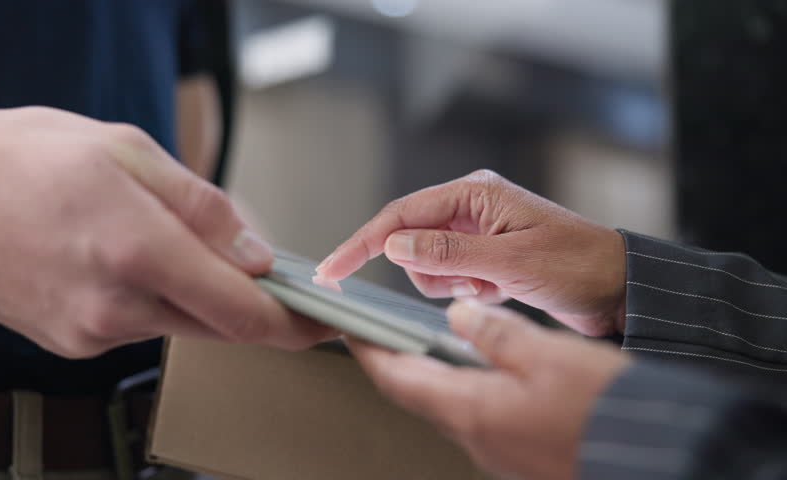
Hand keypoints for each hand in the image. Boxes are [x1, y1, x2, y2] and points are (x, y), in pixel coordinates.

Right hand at [0, 102, 331, 356]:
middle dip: (249, 302)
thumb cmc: (25, 159)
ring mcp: (89, 333)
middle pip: (219, 325)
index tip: (326, 321)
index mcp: (139, 248)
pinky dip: (150, 300)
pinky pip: (137, 327)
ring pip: (178, 324)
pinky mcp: (71, 345)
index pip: (244, 311)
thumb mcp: (129, 151)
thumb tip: (256, 254)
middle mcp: (116, 304)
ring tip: (155, 241)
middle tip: (257, 270)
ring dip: (192, 294)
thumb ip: (203, 208)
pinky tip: (118, 261)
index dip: (295, 322)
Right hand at [317, 170, 626, 335]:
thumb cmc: (578, 264)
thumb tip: (395, 244)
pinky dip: (466, 292)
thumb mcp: (510, 261)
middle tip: (470, 283)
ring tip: (492, 286)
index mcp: (474, 194)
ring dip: (450, 285)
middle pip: (410, 241)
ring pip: (427, 266)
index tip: (333, 268)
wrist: (620, 289)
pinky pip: (450, 279)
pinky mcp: (484, 258)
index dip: (363, 242)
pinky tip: (499, 290)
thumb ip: (448, 253)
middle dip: (428, 272)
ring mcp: (477, 235)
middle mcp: (471, 210)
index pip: (401, 215)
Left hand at [349, 301, 630, 479]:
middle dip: (397, 361)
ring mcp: (499, 451)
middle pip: (419, 394)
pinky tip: (483, 369)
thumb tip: (458, 314)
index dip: (370, 352)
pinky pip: (481, 415)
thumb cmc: (606, 413)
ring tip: (426, 342)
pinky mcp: (522, 452)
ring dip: (433, 374)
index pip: (398, 379)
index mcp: (473, 411)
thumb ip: (495, 333)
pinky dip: (467, 387)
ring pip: (450, 404)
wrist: (659, 458)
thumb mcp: (547, 356)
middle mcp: (478, 437)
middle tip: (383, 333)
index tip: (351, 330)